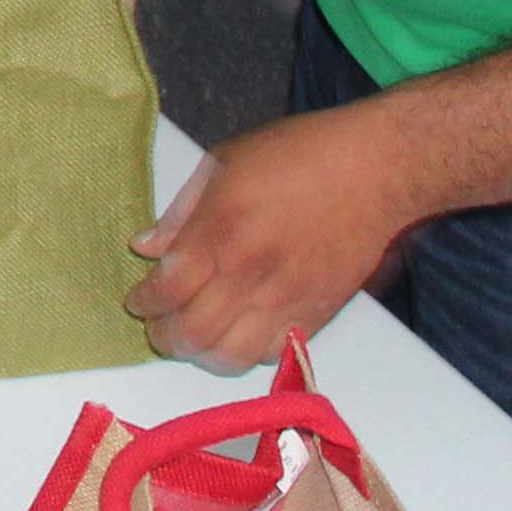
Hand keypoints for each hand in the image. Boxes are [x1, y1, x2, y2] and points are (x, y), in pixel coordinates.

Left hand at [127, 105, 419, 369]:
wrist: (374, 171)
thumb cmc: (297, 153)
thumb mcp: (224, 162)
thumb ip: (182, 211)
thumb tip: (147, 247)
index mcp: (222, 229)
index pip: (169, 289)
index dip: (145, 303)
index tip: (137, 300)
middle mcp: (252, 272)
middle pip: (193, 333)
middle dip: (165, 336)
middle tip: (158, 326)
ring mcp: (288, 298)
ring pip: (231, 357)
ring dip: (202, 353)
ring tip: (194, 337)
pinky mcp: (318, 314)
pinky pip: (273, 353)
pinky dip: (247, 352)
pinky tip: (238, 332)